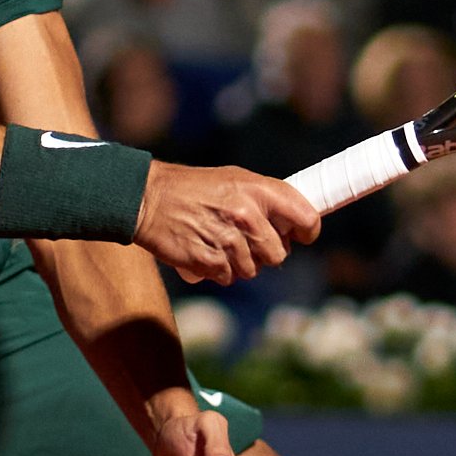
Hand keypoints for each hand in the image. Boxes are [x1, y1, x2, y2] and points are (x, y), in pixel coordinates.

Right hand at [135, 161, 319, 286]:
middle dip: (265, 252)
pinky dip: (218, 270)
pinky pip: (228, 277)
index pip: (306, 218)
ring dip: (239, 262)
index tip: (301, 235)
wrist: (148, 198)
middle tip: (246, 239)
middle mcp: (247, 215)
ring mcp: (228, 240)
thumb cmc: (194, 188)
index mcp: (258, 190)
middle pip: (279, 254)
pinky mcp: (209, 260)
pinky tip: (205, 250)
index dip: (307, 231)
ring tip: (219, 241)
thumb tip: (293, 224)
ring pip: (253, 270)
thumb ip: (265, 199)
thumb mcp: (234, 179)